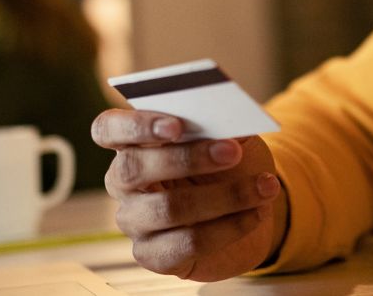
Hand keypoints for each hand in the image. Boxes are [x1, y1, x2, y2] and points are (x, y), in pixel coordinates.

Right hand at [92, 109, 287, 280]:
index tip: (175, 124)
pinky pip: (188, 243)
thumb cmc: (231, 166)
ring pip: (167, 208)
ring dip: (224, 196)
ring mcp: (135, 222)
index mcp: (132, 143)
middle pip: (133, 168)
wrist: (251, 209)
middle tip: (232, 152)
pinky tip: (256, 214)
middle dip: (187, 158)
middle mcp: (124, 184)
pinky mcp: (154, 256)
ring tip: (264, 186)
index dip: (135, 125)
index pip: (108, 129)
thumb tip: (229, 115)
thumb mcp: (232, 136)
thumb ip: (222, 124)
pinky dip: (229, 227)